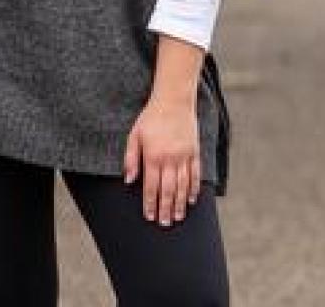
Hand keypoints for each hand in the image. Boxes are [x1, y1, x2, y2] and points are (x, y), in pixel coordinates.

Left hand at [123, 97, 200, 226]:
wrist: (173, 100)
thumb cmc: (151, 118)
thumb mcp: (134, 135)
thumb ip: (131, 158)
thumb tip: (129, 180)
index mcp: (153, 156)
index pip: (151, 186)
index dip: (150, 203)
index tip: (149, 216)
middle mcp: (170, 159)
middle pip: (168, 190)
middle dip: (166, 209)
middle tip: (164, 224)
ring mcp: (184, 156)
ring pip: (183, 186)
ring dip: (180, 204)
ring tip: (178, 217)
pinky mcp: (194, 151)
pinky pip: (195, 174)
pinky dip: (194, 189)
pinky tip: (191, 200)